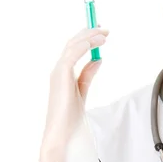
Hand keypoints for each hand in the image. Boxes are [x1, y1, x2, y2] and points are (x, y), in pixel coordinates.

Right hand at [38, 26, 108, 161]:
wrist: (61, 133)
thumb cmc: (69, 117)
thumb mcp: (82, 91)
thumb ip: (88, 74)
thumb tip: (99, 59)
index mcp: (62, 72)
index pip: (74, 49)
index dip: (86, 38)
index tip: (100, 33)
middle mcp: (58, 69)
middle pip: (73, 43)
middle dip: (88, 33)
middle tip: (104, 29)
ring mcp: (58, 72)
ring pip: (73, 46)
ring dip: (89, 37)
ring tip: (104, 34)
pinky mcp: (60, 76)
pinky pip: (72, 54)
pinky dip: (84, 46)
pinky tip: (96, 43)